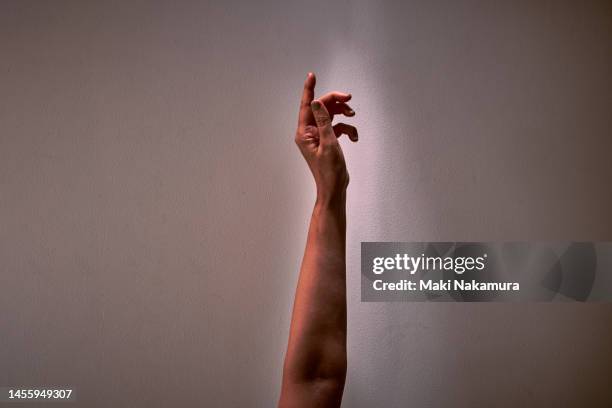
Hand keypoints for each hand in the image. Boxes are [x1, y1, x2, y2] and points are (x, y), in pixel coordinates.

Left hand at [294, 73, 357, 203]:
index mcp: (304, 133)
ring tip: (353, 116)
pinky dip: (347, 129)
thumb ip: (323, 121)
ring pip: (331, 115)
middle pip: (321, 108)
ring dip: (343, 114)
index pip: (306, 106)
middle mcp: (309, 132)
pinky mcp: (328, 140)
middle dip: (335, 102)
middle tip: (349, 99)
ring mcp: (319, 136)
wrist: (334, 188)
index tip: (312, 75)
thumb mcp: (328, 143)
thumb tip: (316, 102)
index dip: (309, 89)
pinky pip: (337, 127)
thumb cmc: (329, 171)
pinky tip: (354, 137)